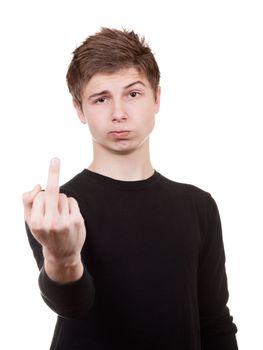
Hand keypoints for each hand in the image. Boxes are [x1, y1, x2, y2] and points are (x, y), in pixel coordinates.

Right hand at [23, 158, 85, 279]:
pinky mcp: (77, 221)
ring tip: (60, 216)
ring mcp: (65, 222)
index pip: (39, 196)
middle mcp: (50, 222)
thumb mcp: (30, 221)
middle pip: (51, 191)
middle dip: (53, 173)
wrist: (61, 254)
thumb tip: (38, 185)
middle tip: (55, 159)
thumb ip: (28, 201)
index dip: (41, 196)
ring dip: (61, 201)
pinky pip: (72, 201)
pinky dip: (70, 205)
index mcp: (36, 222)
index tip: (45, 175)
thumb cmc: (44, 232)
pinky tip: (69, 216)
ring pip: (63, 196)